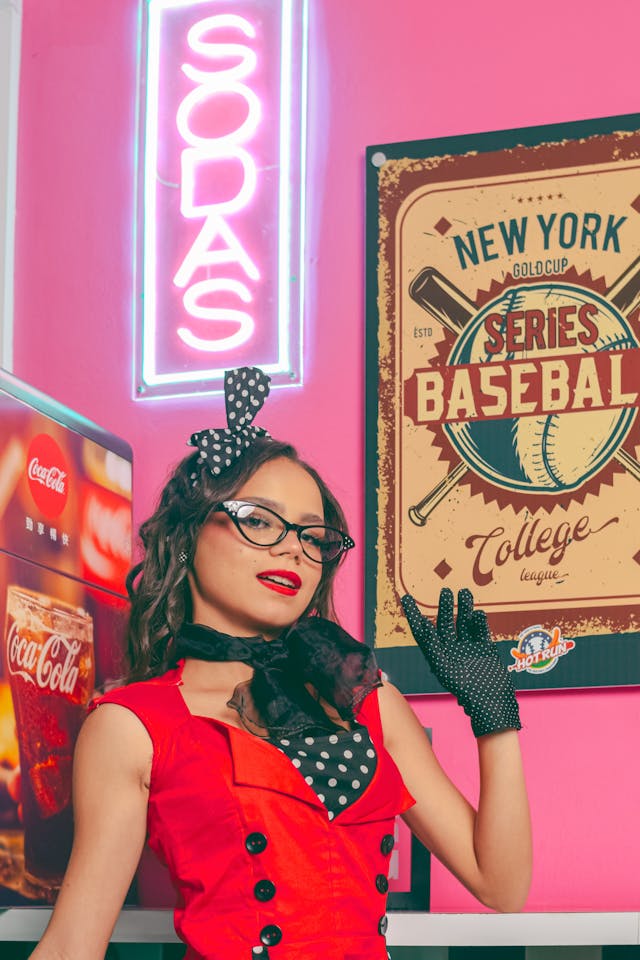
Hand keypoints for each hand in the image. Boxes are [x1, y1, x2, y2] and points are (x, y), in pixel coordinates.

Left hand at [401, 587, 520, 736]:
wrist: (491, 700)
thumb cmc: (463, 688)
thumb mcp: (443, 667)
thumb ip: (433, 647)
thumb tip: (424, 626)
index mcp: (437, 655)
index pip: (422, 631)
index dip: (413, 615)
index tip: (407, 598)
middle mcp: (451, 650)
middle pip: (444, 624)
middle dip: (444, 607)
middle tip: (445, 591)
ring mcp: (468, 648)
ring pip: (463, 623)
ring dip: (464, 608)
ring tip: (464, 592)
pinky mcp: (485, 649)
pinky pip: (480, 631)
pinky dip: (479, 621)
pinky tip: (478, 613)